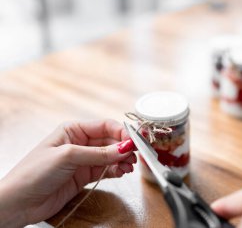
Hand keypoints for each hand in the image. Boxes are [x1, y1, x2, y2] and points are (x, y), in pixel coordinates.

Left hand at [0, 119, 136, 226]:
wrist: (18, 203)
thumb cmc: (33, 173)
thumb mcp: (68, 156)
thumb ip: (99, 153)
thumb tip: (124, 148)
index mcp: (73, 130)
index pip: (105, 126)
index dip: (122, 132)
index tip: (135, 141)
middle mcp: (80, 143)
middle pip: (110, 141)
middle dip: (124, 147)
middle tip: (136, 155)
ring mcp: (83, 160)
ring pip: (111, 156)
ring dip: (122, 160)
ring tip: (129, 166)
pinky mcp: (84, 176)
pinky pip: (106, 170)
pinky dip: (116, 170)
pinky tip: (122, 172)